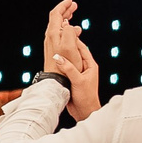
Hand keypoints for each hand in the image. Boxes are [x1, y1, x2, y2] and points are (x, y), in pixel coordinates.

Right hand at [43, 0, 101, 117]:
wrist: (86, 112)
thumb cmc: (86, 98)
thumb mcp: (78, 81)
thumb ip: (69, 68)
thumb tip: (58, 57)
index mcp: (90, 65)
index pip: (81, 48)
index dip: (73, 39)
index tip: (64, 30)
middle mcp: (85, 67)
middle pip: (75, 51)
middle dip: (67, 43)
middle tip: (57, 34)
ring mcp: (78, 73)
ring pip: (69, 59)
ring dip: (62, 52)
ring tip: (53, 44)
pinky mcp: (72, 80)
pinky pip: (65, 67)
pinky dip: (59, 62)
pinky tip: (51, 60)